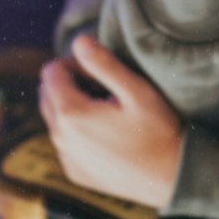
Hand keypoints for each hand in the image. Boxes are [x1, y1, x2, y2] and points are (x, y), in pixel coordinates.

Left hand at [39, 36, 183, 209]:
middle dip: (68, 82)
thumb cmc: (158, 130)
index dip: (74, 62)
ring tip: (107, 107)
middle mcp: (60, 139)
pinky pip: (65, 142)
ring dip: (71, 106)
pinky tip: (107, 133)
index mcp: (70, 114)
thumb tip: (78, 40)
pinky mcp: (75, 173)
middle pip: (47, 94)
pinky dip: (77, 131)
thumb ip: (104, 63)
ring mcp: (67, 159)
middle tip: (104, 85)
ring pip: (54, 118)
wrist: (172, 178)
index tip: (100, 70)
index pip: (51, 72)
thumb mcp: (136, 90)